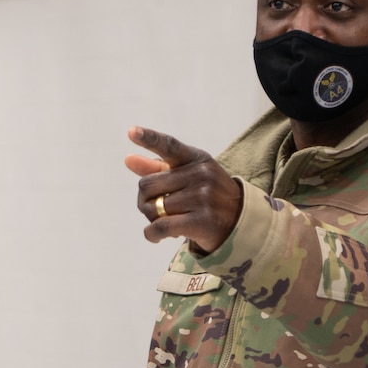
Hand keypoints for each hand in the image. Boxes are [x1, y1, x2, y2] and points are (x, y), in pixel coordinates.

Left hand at [126, 127, 243, 255]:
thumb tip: (128, 159)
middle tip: (157, 209)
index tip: (131, 131)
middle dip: (145, 201)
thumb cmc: (205, 195)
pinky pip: (160, 227)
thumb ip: (158, 168)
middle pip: (147, 186)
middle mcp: (201, 174)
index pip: (169, 146)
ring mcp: (203, 197)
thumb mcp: (187, 176)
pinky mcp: (201, 221)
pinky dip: (152, 234)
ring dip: (152, 219)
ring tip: (168, 220)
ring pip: (152, 208)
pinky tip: (155, 236)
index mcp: (196, 158)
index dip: (149, 138)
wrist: (238, 222)